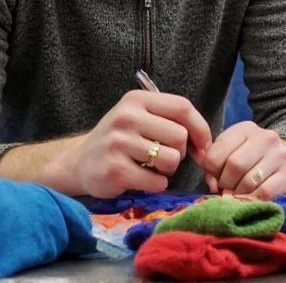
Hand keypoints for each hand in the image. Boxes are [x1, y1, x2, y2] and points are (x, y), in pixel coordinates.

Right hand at [49, 90, 212, 197]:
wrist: (78, 165)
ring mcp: (119, 143)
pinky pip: (157, 182)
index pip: (183, 107)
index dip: (201, 127)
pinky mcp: (115, 170)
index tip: (204, 144)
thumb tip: (207, 143)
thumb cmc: (119, 140)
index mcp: (137, 100)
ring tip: (152, 167)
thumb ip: (170, 120)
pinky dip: (156, 185)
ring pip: (171, 160)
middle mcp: (127, 117)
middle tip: (165, 157)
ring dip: (168, 170)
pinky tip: (141, 179)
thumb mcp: (139, 117)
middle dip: (180, 152)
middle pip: (180, 137)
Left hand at [203, 121, 285, 199]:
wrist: (283, 162)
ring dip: (238, 195)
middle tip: (226, 189)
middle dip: (225, 184)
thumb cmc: (249, 160)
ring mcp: (280, 155)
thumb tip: (213, 184)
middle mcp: (266, 137)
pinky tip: (250, 200)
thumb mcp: (230, 154)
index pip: (217, 152)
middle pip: (235, 166)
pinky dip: (252, 201)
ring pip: (249, 181)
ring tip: (238, 195)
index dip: (211, 170)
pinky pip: (264, 193)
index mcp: (246, 129)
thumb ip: (213, 165)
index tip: (215, 177)